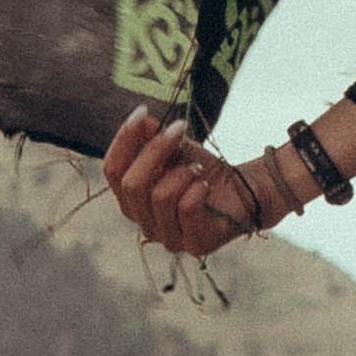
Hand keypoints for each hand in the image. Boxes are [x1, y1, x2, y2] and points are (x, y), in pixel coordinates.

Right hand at [102, 106, 266, 258]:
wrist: (243, 192)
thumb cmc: (202, 171)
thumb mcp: (176, 149)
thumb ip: (154, 135)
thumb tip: (141, 119)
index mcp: (132, 200)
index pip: (112, 171)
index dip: (123, 140)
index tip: (141, 111)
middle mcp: (144, 223)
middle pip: (132, 185)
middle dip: (155, 151)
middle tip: (179, 129)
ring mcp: (168, 238)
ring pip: (159, 197)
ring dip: (181, 173)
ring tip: (196, 168)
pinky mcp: (194, 244)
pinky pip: (186, 208)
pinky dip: (197, 190)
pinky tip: (205, 186)